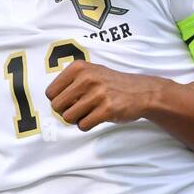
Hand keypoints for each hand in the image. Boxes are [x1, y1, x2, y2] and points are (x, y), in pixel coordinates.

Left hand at [45, 60, 162, 131]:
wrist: (143, 91)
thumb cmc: (112, 84)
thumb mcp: (91, 72)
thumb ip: (70, 82)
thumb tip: (52, 101)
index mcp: (79, 68)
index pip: (50, 93)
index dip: (60, 100)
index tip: (72, 99)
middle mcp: (87, 78)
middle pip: (57, 106)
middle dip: (66, 111)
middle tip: (81, 108)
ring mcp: (98, 94)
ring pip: (68, 118)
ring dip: (78, 119)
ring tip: (91, 111)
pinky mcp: (107, 109)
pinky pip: (83, 125)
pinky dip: (88, 125)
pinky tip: (99, 116)